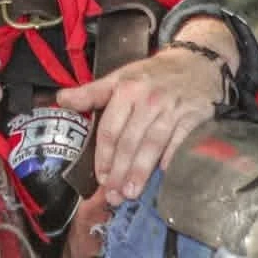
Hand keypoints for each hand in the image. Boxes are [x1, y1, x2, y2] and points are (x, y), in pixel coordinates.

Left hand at [55, 21, 235, 205]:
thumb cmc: (153, 74)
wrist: (196, 62)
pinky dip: (170, 159)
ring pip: (153, 145)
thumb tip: (61, 100)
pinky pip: (179, 142)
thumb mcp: (120, 77)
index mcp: (127, 89)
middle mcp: (148, 100)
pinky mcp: (193, 116)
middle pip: (130, 141)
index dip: (104, 156)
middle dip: (120, 171)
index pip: (110, 128)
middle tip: (114, 195)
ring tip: (131, 192)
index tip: (100, 177)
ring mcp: (171, 109)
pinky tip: (162, 176)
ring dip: (141, 172)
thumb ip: (91, 92)